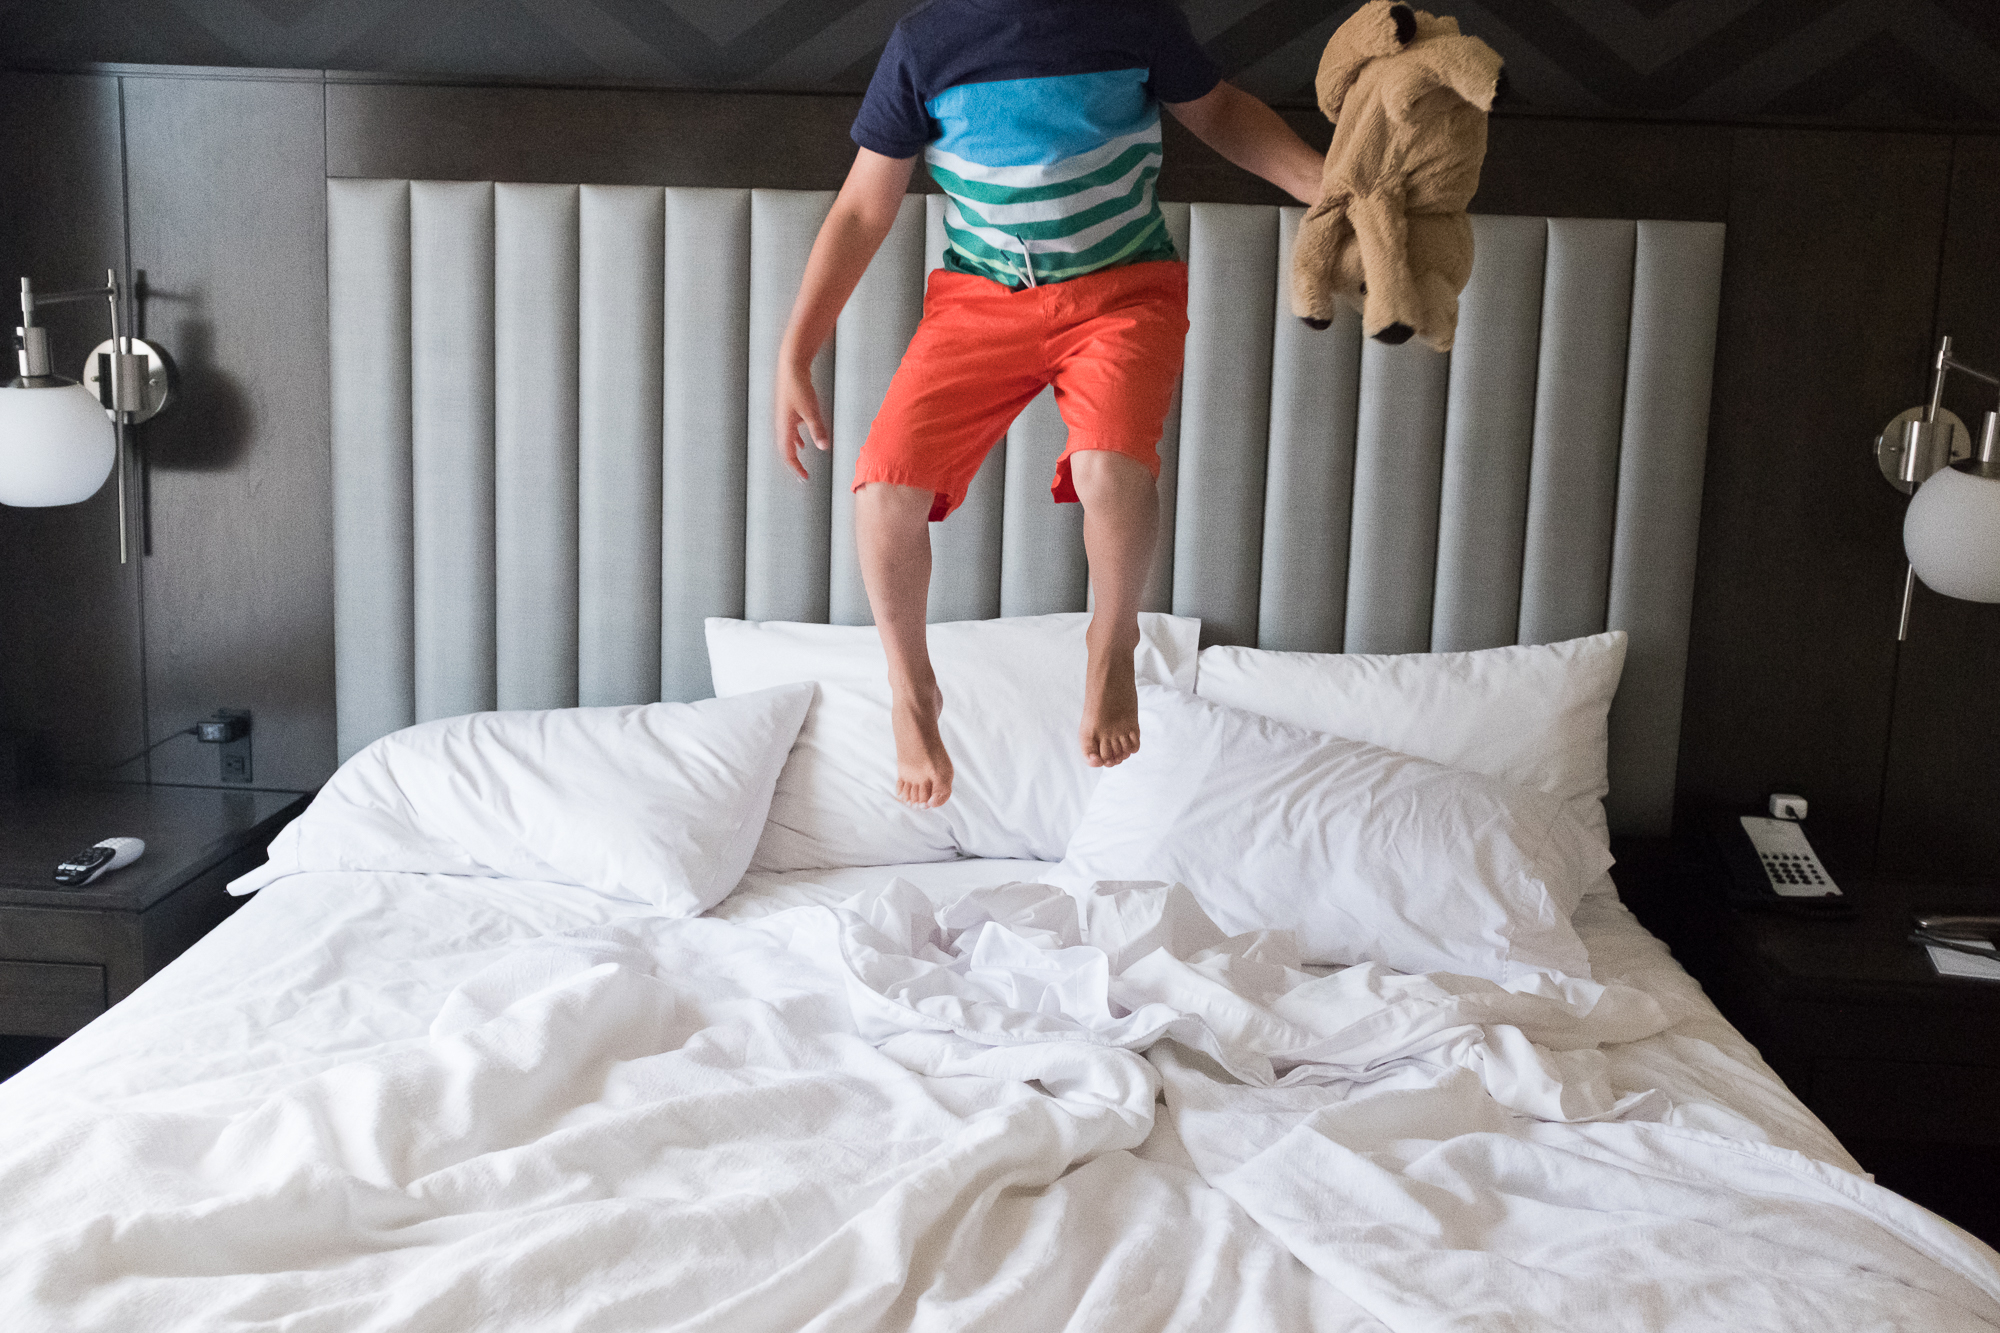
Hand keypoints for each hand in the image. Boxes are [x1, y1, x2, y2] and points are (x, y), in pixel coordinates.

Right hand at [773, 359, 828, 481]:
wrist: (791, 365)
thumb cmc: (800, 386)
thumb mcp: (811, 410)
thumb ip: (817, 429)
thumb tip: (823, 447)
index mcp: (784, 426)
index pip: (787, 454)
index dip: (796, 467)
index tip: (804, 478)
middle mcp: (781, 423)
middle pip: (784, 449)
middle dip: (793, 463)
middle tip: (801, 474)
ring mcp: (783, 416)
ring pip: (786, 440)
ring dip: (793, 452)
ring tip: (800, 461)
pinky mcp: (787, 410)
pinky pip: (790, 431)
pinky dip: (795, 439)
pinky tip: (802, 442)